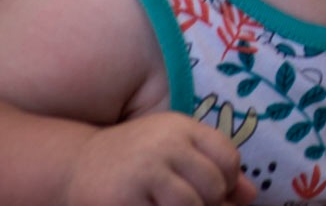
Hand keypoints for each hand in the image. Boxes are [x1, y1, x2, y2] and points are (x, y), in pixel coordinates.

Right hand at [66, 112, 255, 205]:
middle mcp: (164, 144)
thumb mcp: (174, 151)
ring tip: (166, 205)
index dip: (227, 182)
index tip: (210, 191)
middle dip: (208, 204)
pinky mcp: (123, 199)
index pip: (228, 158)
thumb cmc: (135, 160)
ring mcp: (143, 172)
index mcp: (181, 128)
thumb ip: (212, 167)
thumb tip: (251, 195)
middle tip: (186, 204)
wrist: (74, 165)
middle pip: (212, 186)